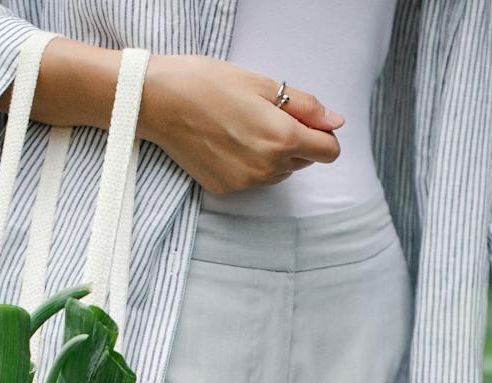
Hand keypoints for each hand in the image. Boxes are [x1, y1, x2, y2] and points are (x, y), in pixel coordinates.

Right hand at [22, 43, 344, 195]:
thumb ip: (305, 106)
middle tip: (261, 116)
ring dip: (270, 154)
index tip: (305, 121)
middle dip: (293, 141)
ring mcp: (246, 183)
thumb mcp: (261, 84)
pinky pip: (252, 180)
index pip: (329, 152)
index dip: (322, 135)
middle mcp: (268, 168)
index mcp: (282, 138)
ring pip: (278, 172)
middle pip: (302, 162)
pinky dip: (246, 164)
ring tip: (239, 127)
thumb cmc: (206, 83)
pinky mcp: (226, 190)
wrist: (156, 101)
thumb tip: (336, 122)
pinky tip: (223, 143)